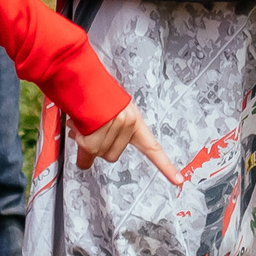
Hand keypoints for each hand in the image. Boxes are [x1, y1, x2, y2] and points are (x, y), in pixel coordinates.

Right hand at [67, 103, 182, 187]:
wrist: (80, 75)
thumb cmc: (94, 92)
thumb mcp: (110, 111)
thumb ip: (107, 133)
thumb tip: (88, 158)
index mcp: (135, 120)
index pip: (153, 147)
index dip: (165, 166)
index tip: (178, 181)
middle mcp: (128, 123)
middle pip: (112, 155)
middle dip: (97, 147)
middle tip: (89, 130)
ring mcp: (113, 127)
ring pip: (97, 153)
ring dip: (85, 141)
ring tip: (82, 123)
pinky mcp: (97, 131)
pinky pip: (87, 154)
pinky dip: (79, 148)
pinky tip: (76, 127)